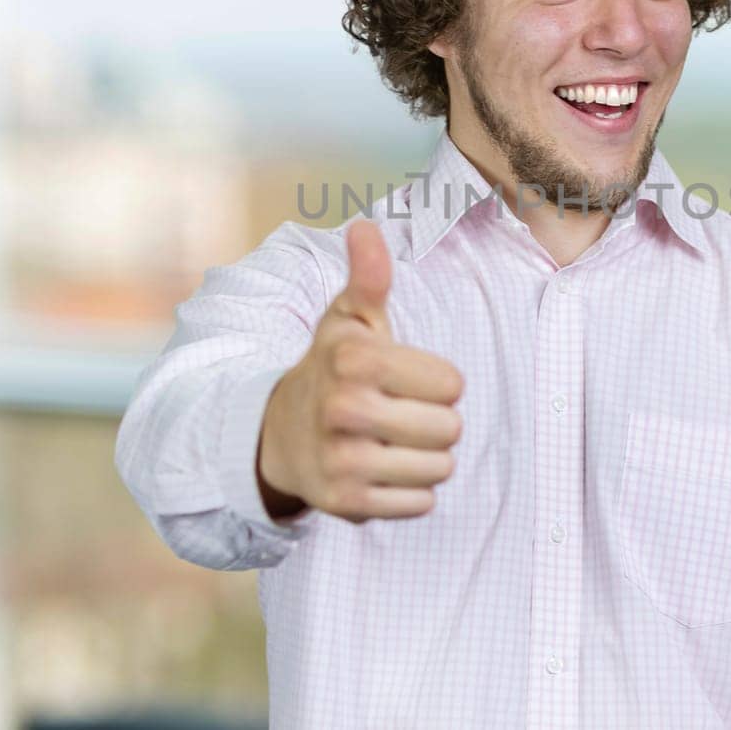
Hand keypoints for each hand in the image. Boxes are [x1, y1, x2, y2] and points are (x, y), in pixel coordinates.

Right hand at [256, 218, 464, 523]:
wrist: (278, 435)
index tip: (403, 380)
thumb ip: (368, 276)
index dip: (436, 382)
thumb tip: (364, 227)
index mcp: (355, 359)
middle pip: (451, 428)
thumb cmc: (331, 369)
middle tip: (399, 414)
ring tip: (392, 442)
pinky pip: (421, 504)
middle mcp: (346, 409)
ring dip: (427, 458)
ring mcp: (344, 460)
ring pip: (441, 468)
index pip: (452, 384)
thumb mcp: (347, 320)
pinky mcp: (347, 503)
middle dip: (435, 422)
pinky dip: (411, 492)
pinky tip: (382, 470)